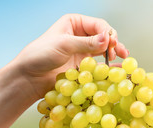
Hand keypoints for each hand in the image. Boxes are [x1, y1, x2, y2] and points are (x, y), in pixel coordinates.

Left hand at [12, 14, 128, 98]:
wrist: (29, 78)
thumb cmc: (39, 56)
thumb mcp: (64, 45)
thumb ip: (86, 43)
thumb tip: (107, 38)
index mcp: (74, 23)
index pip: (98, 25)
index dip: (108, 33)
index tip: (112, 44)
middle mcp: (80, 35)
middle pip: (104, 37)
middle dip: (113, 43)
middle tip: (120, 52)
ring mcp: (82, 50)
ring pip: (104, 50)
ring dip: (114, 54)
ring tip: (123, 58)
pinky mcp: (83, 65)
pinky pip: (100, 63)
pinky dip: (109, 66)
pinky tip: (117, 68)